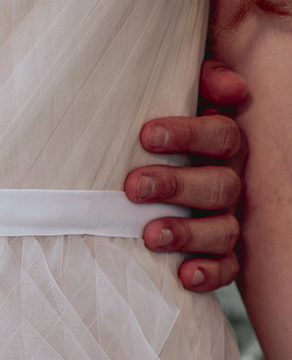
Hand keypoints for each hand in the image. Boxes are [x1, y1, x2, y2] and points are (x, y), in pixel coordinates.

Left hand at [125, 59, 246, 291]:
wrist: (132, 184)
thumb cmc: (147, 140)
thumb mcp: (162, 106)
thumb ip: (195, 84)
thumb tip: (227, 86)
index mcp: (218, 145)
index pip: (221, 135)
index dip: (189, 134)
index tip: (146, 135)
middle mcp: (227, 181)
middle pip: (220, 184)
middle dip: (176, 185)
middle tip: (134, 186)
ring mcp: (224, 219)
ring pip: (224, 228)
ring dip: (188, 233)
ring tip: (150, 235)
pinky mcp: (218, 255)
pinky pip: (228, 268)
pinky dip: (209, 273)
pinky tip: (183, 275)